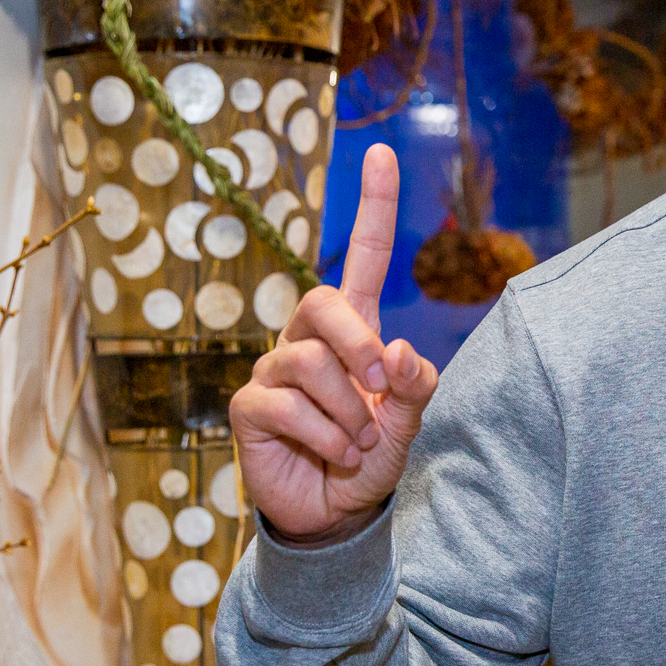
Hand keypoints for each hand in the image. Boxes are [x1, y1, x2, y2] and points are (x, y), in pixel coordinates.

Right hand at [229, 144, 439, 542]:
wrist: (335, 513)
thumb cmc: (370, 456)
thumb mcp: (409, 421)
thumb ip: (416, 385)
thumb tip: (398, 350)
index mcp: (355, 329)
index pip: (362, 256)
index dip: (372, 206)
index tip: (382, 153)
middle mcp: (308, 338)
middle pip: (323, 301)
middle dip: (359, 343)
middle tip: (382, 388)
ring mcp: (274, 369)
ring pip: (309, 363)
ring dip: (349, 412)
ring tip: (358, 443)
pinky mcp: (249, 407)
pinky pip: (287, 406)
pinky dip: (325, 437)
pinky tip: (335, 455)